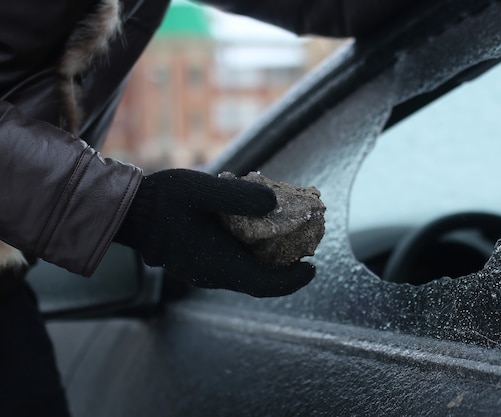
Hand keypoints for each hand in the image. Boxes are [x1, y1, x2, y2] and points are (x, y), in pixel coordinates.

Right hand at [114, 169, 314, 296]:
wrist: (128, 212)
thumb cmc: (162, 201)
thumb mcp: (202, 190)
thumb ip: (238, 197)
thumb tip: (274, 203)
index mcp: (218, 264)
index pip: (264, 284)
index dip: (292, 279)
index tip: (312, 267)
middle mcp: (213, 274)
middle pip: (259, 279)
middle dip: (285, 267)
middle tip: (306, 246)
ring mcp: (204, 271)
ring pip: (246, 272)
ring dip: (269, 259)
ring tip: (287, 235)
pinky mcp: (198, 262)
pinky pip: (232, 264)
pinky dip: (251, 252)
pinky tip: (256, 230)